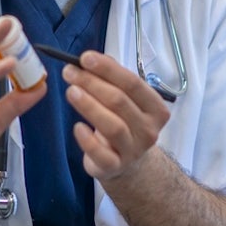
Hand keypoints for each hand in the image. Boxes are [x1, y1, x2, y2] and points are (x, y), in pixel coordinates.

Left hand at [61, 51, 170, 180]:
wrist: (129, 164)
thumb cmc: (125, 123)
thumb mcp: (126, 100)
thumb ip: (113, 79)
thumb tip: (92, 60)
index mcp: (155, 108)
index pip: (132, 83)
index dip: (108, 69)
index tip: (85, 58)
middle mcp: (148, 130)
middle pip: (120, 102)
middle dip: (92, 83)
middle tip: (69, 72)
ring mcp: (133, 150)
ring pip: (112, 126)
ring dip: (89, 106)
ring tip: (71, 91)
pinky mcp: (114, 167)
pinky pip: (101, 154)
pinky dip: (88, 140)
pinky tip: (77, 127)